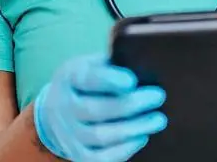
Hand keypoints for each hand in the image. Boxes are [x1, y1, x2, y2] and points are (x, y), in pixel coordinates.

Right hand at [33, 53, 167, 161]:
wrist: (58, 111)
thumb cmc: (87, 83)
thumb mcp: (92, 64)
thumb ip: (112, 64)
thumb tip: (143, 64)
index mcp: (69, 78)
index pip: (86, 79)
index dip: (109, 80)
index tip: (132, 80)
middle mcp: (63, 107)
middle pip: (96, 110)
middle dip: (131, 104)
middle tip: (158, 96)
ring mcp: (68, 134)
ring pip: (100, 136)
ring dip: (133, 128)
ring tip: (159, 119)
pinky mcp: (78, 154)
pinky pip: (100, 158)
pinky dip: (123, 150)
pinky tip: (142, 137)